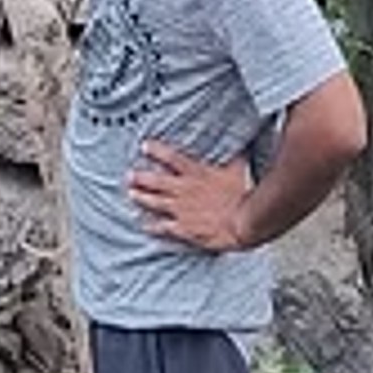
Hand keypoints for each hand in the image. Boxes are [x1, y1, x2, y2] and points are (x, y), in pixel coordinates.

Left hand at [126, 142, 250, 252]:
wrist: (243, 222)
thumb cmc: (242, 197)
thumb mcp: (239, 170)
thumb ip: (235, 157)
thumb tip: (240, 144)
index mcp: (196, 174)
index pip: (171, 158)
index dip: (156, 151)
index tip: (144, 146)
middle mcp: (184, 190)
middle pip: (155, 182)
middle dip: (140, 177)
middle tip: (129, 175)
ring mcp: (181, 210)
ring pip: (154, 202)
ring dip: (141, 198)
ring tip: (131, 194)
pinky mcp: (183, 228)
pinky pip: (162, 227)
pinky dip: (151, 226)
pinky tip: (143, 225)